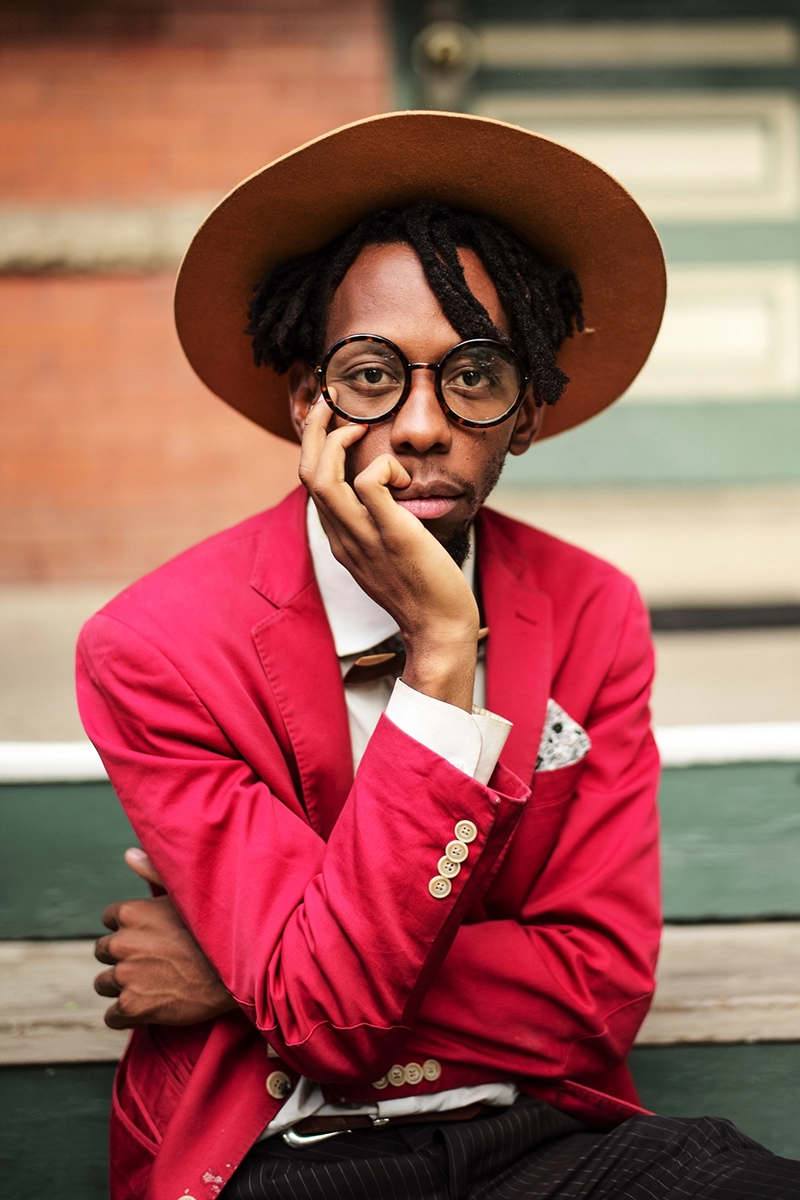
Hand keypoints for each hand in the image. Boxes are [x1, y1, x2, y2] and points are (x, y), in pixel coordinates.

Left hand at [94, 849, 234, 1028]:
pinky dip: (126, 1014)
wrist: (237, 973)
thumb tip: (129, 854)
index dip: (127, 927)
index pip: (109, 919)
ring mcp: (126, 976)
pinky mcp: (132, 1007)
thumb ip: (154, 872)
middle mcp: (122, 942)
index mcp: (131, 912)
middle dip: (121, 957)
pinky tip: (148, 1007)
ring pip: (103, 984)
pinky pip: (112, 1016)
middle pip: (102, 951)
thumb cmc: (215, 930)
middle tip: (149, 961)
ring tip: (150, 984)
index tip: (146, 935)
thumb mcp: (187, 894)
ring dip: (121, 986)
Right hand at [300, 397, 478, 709]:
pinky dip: (383, 466)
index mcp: (339, 539)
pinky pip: (370, 484)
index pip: (309, 485)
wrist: (439, 628)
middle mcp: (343, 537)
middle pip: (306, 473)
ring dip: (338, 440)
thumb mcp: (386, 555)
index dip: (315, 447)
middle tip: (332, 401)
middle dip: (314, 430)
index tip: (334, 423)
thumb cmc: (422, 590)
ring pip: (323, 478)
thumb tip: (386, 495)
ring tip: (360, 427)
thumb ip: (376, 526)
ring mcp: (363, 537)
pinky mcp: (392, 536)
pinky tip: (404, 476)